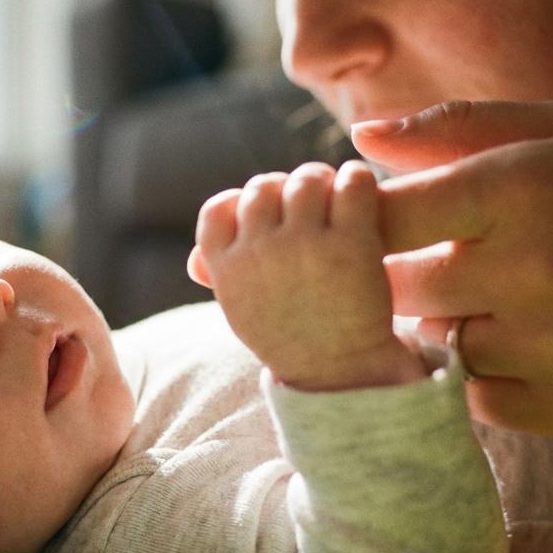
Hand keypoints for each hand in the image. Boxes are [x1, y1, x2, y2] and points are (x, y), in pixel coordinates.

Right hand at [188, 161, 424, 390]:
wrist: (342, 373)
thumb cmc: (291, 338)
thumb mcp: (241, 314)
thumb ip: (219, 277)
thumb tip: (193, 261)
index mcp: (227, 268)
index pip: (219, 210)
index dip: (241, 203)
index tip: (266, 215)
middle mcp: (260, 250)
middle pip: (263, 187)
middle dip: (285, 188)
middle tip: (309, 201)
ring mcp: (304, 244)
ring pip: (306, 180)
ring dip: (322, 181)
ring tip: (336, 196)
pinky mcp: (351, 242)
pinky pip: (351, 183)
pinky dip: (356, 179)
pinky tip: (359, 191)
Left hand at [355, 99, 552, 437]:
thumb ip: (458, 130)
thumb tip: (361, 138)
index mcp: (525, 187)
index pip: (388, 216)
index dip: (370, 223)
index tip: (384, 226)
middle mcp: (535, 269)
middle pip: (397, 289)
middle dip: (404, 278)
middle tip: (443, 267)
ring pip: (437, 346)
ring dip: (451, 328)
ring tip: (503, 303)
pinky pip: (476, 401)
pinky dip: (487, 378)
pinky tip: (527, 346)